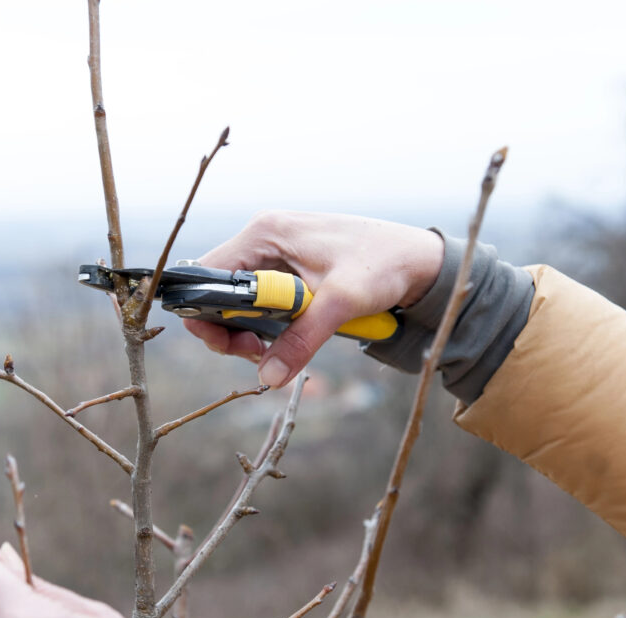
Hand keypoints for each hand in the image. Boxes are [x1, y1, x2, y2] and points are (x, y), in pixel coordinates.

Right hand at [189, 211, 443, 386]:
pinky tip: (287, 338)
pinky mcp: (288, 270)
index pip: (207, 274)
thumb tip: (269, 376)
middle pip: (216, 290)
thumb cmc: (383, 266)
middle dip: (228, 328)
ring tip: (273, 350)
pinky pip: (260, 301)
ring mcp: (275, 253)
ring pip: (237, 300)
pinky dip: (266, 325)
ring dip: (247, 330)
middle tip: (258, 353)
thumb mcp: (341, 303)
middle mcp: (264, 238)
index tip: (236, 344)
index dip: (207, 313)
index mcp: (266, 233)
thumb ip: (301, 339)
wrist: (419, 259)